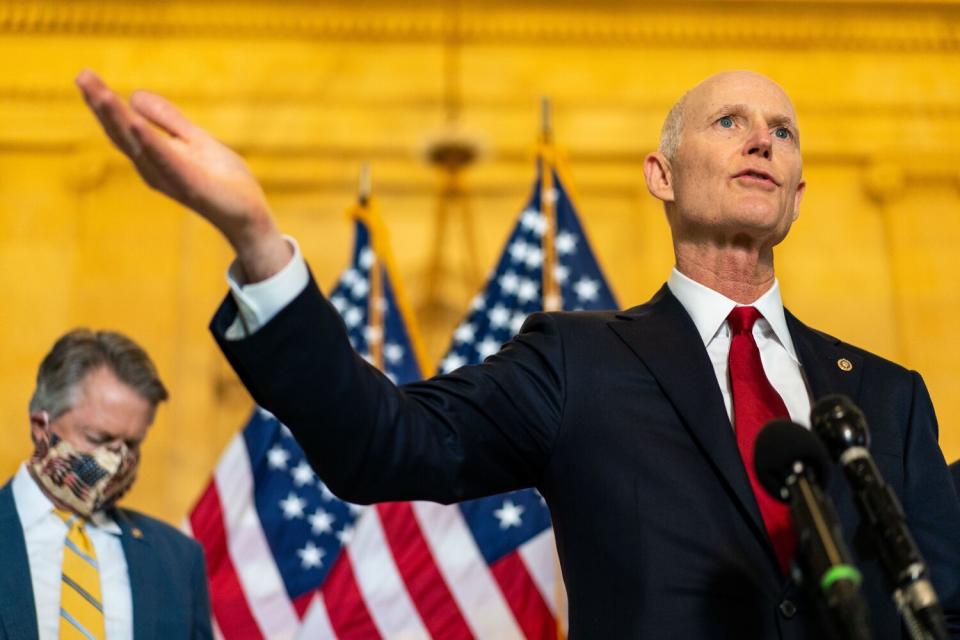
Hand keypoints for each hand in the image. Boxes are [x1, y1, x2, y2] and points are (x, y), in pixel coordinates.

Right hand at [75, 69, 290, 281]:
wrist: (250, 215)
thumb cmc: (224, 181)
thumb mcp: (195, 140)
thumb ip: (168, 120)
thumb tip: (135, 95)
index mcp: (154, 156)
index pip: (123, 125)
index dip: (103, 102)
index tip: (84, 75)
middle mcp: (154, 168)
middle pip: (122, 133)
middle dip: (102, 105)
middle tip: (81, 75)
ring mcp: (170, 178)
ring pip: (138, 144)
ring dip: (118, 118)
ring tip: (101, 94)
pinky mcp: (191, 185)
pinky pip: (167, 161)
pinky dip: (150, 142)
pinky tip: (136, 123)